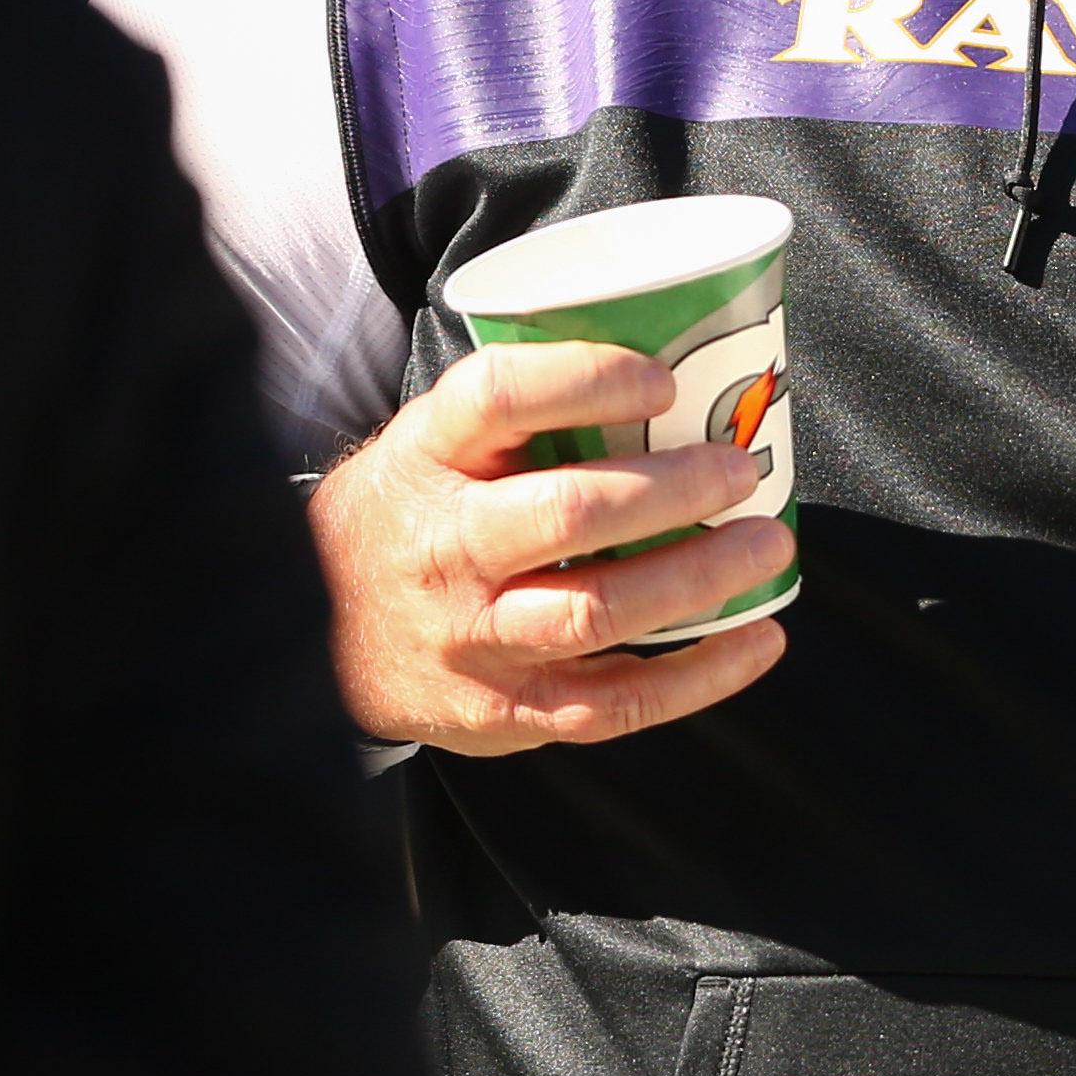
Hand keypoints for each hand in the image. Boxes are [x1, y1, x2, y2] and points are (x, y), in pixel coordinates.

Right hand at [307, 340, 791, 754]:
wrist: (309, 636)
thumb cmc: (409, 514)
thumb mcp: (430, 442)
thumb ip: (519, 412)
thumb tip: (668, 365)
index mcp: (425, 457)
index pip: (500, 396)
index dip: (590, 378)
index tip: (663, 379)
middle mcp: (444, 547)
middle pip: (569, 512)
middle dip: (674, 489)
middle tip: (740, 468)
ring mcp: (471, 638)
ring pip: (598, 611)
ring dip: (698, 578)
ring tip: (767, 545)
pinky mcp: (503, 711)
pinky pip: (613, 703)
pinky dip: (697, 676)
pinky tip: (756, 640)